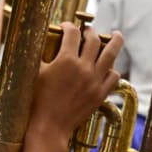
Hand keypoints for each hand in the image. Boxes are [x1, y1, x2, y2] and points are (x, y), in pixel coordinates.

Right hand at [28, 23, 121, 145]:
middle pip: (94, 40)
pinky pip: (114, 76)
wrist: (49, 125)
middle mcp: (84, 68)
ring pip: (111, 55)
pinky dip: (112, 68)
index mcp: (66, 60)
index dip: (69, 26)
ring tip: (117, 34)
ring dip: (115, 42)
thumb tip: (42, 41)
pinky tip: (108, 66)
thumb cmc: (37, 99)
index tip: (66, 26)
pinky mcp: (100, 94)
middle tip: (87, 30)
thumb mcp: (35, 72)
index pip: (72, 33)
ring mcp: (95, 81)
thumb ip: (41, 55)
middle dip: (90, 31)